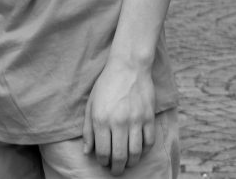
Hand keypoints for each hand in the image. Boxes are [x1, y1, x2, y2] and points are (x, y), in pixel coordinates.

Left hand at [82, 58, 156, 175]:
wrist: (128, 67)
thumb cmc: (106, 85)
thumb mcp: (91, 104)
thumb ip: (88, 130)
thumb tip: (87, 152)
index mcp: (101, 119)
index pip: (103, 151)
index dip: (102, 161)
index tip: (103, 162)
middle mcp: (118, 122)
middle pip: (120, 156)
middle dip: (117, 168)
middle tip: (115, 170)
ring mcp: (136, 121)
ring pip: (135, 153)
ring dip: (130, 163)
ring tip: (126, 163)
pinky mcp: (149, 118)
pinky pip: (148, 142)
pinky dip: (144, 151)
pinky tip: (138, 151)